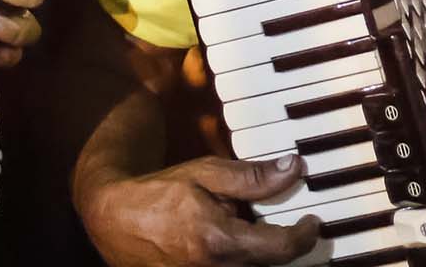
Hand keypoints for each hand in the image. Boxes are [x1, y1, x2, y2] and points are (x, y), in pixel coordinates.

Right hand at [80, 155, 321, 266]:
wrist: (113, 219)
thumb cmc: (159, 193)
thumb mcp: (206, 173)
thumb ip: (251, 178)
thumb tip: (292, 169)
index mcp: (218, 242)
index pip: (281, 248)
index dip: (305, 235)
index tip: (312, 221)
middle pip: (269, 266)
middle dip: (284, 246)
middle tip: (290, 223)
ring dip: (263, 256)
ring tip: (262, 232)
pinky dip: (242, 260)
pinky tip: (237, 243)